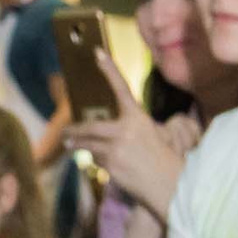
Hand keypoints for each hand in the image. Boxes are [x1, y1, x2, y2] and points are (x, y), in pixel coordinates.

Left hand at [65, 58, 186, 206]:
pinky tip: (105, 165)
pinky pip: (96, 161)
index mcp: (138, 118)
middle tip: (65, 132)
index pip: (121, 88)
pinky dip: (97, 161)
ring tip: (71, 145)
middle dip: (73, 130)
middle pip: (89, 127)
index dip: (110, 69)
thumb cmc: (166, 159)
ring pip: (89, 146)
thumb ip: (131, 130)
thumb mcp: (156, 135)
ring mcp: (115, 149)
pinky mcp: (110, 166)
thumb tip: (109, 133)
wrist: (171, 185)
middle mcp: (124, 130)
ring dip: (80, 146)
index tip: (97, 53)